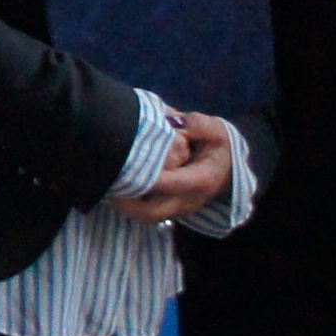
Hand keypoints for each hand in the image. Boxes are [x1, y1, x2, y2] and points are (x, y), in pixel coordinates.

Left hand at [115, 110, 239, 224]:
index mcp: (200, 181)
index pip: (168, 184)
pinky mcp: (172, 210)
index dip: (144, 178)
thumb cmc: (220, 146)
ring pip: (146, 216)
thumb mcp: (215, 130)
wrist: (230, 167)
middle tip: (105, 182)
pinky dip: (130, 203)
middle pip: (150, 212)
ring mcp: (179, 209)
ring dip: (124, 204)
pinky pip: (148, 212)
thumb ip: (195, 124)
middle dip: (124, 201)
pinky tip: (115, 187)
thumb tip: (172, 120)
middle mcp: (188, 201)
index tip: (122, 167)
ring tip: (105, 185)